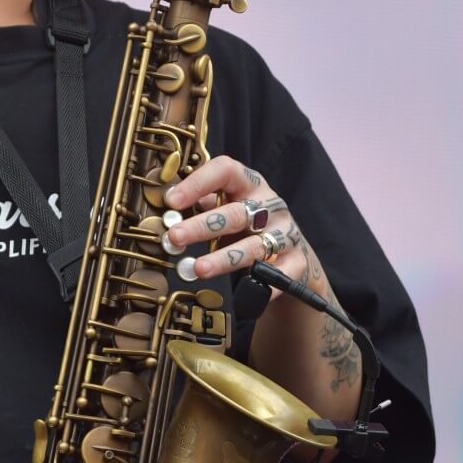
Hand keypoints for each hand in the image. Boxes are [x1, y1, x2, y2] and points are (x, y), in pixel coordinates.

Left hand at [163, 155, 322, 294]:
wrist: (291, 253)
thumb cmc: (248, 226)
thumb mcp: (227, 207)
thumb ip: (201, 205)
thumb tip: (166, 210)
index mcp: (249, 184)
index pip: (226, 171)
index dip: (198, 183)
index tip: (172, 201)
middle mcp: (270, 205)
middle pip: (236, 213)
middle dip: (202, 226)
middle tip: (174, 238)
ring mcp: (285, 233)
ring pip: (254, 246)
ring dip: (224, 258)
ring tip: (198, 269)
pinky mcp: (296, 261)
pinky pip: (280, 274)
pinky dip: (265, 283)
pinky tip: (247, 291)